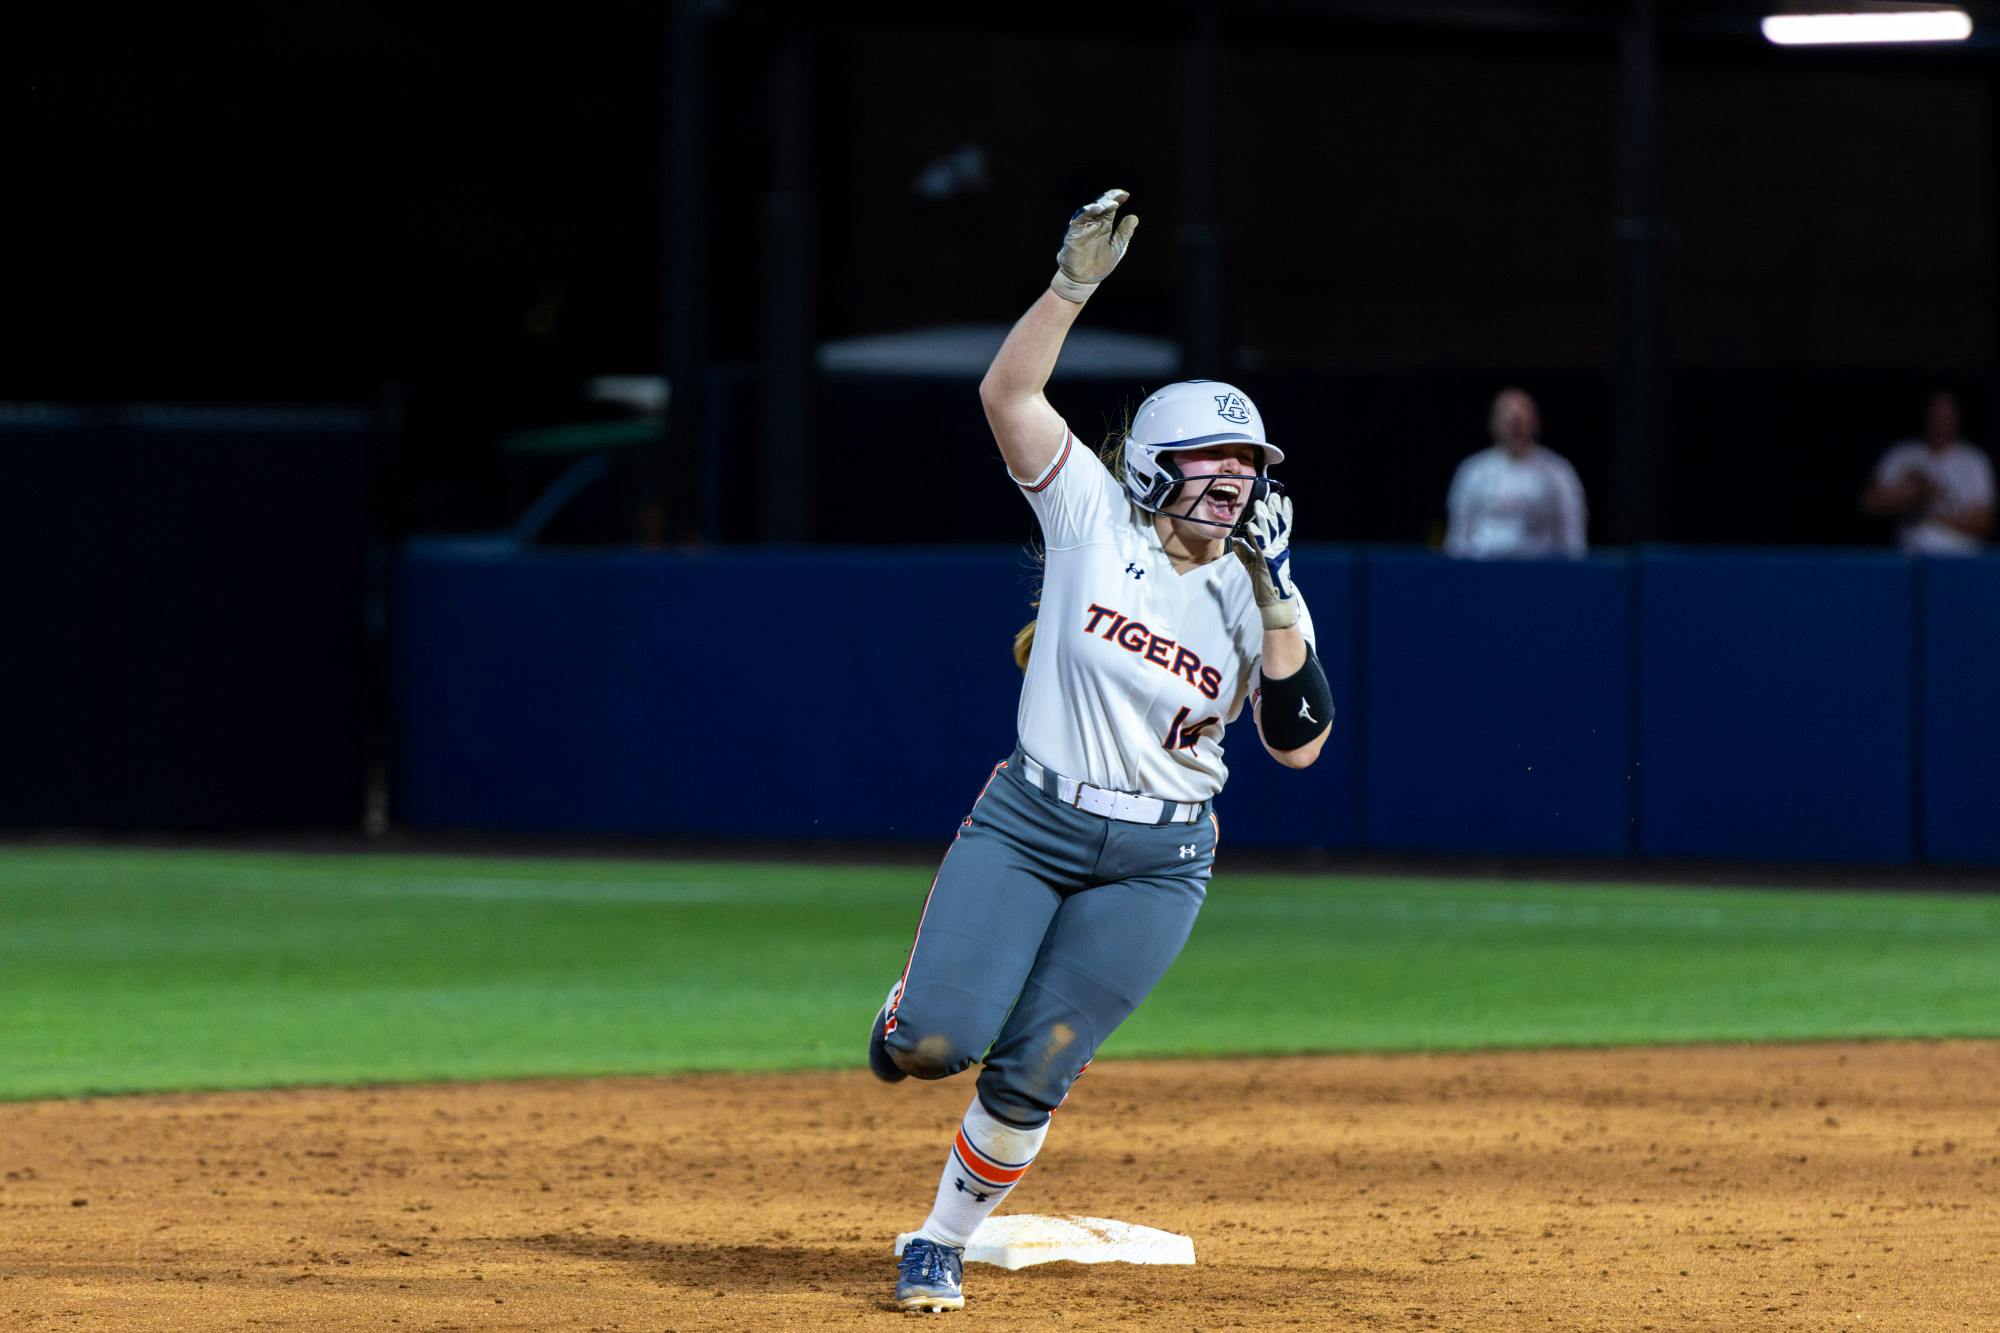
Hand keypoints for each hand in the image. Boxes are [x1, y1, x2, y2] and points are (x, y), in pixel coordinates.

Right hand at [1051, 189, 1138, 302]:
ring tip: (1110, 203)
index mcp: (1104, 225)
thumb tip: (1134, 217)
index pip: (1110, 207)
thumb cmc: (1100, 263)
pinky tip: (1096, 209)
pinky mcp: (1073, 235)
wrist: (1085, 280)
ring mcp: (1083, 228)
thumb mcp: (1117, 247)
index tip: (1126, 195)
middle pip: (1101, 205)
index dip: (1117, 198)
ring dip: (1100, 205)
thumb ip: (1124, 232)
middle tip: (1118, 196)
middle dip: (1109, 199)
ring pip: (1089, 211)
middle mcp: (1093, 224)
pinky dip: (1086, 213)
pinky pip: (1078, 221)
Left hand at [1233, 494, 1300, 629]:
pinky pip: (1261, 546)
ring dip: (1265, 518)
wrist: (1273, 603)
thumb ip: (1245, 552)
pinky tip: (1252, 525)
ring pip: (1271, 533)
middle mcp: (1279, 550)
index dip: (1283, 514)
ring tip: (1260, 504)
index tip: (1282, 500)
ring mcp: (1274, 556)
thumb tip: (1236, 540)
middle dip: (1275, 510)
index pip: (1282, 528)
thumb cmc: (1265, 585)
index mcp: (1278, 550)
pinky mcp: (1267, 563)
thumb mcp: (1253, 565)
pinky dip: (1256, 535)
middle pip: (1278, 526)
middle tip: (1273, 496)